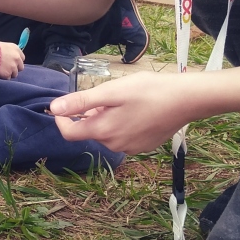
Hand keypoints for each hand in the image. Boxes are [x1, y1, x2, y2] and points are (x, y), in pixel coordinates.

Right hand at [0, 42, 24, 78]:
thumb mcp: (2, 45)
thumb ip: (9, 51)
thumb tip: (10, 56)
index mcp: (16, 49)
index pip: (22, 58)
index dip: (16, 61)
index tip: (11, 62)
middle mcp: (17, 58)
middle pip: (20, 67)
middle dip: (15, 68)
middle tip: (6, 67)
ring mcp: (13, 67)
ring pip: (15, 74)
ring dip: (9, 73)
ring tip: (1, 70)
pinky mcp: (7, 74)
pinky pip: (8, 78)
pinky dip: (3, 77)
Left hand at [48, 72, 194, 154]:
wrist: (186, 100)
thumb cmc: (148, 91)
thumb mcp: (111, 91)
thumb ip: (81, 102)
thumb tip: (53, 109)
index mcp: (103, 131)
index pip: (69, 132)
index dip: (61, 119)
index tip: (63, 105)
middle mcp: (114, 145)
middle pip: (90, 131)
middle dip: (90, 114)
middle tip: (106, 95)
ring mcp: (130, 148)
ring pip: (107, 133)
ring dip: (106, 118)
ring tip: (124, 100)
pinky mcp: (144, 146)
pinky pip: (123, 136)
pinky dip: (121, 123)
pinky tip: (136, 109)